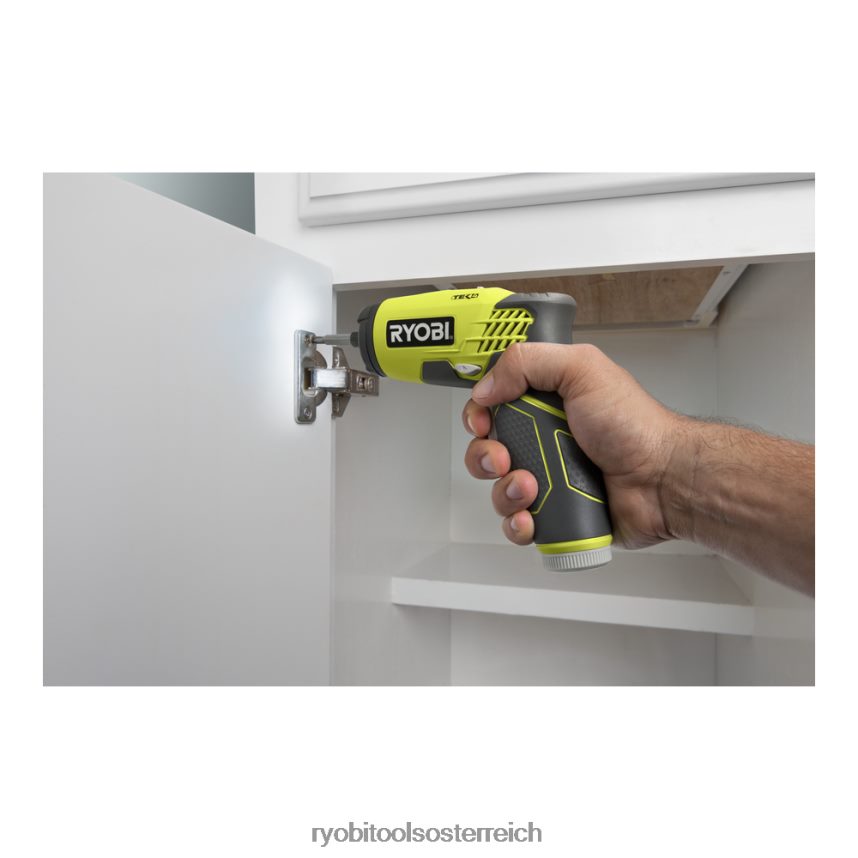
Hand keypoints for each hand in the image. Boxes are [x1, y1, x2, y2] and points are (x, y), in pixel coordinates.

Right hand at [462, 343, 682, 549]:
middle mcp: (543, 441)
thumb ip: (528, 362)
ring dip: (505, 492)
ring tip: (532, 488)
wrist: (664, 479)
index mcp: (546, 404)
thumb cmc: (634, 425)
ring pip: (499, 491)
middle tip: (506, 459)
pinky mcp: (556, 515)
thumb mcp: (582, 370)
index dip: (478, 414)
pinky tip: (531, 517)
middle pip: (487, 451)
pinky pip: (518, 525)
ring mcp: (548, 480)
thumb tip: (485, 387)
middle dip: (486, 457)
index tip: (482, 421)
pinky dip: (517, 524)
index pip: (492, 406)